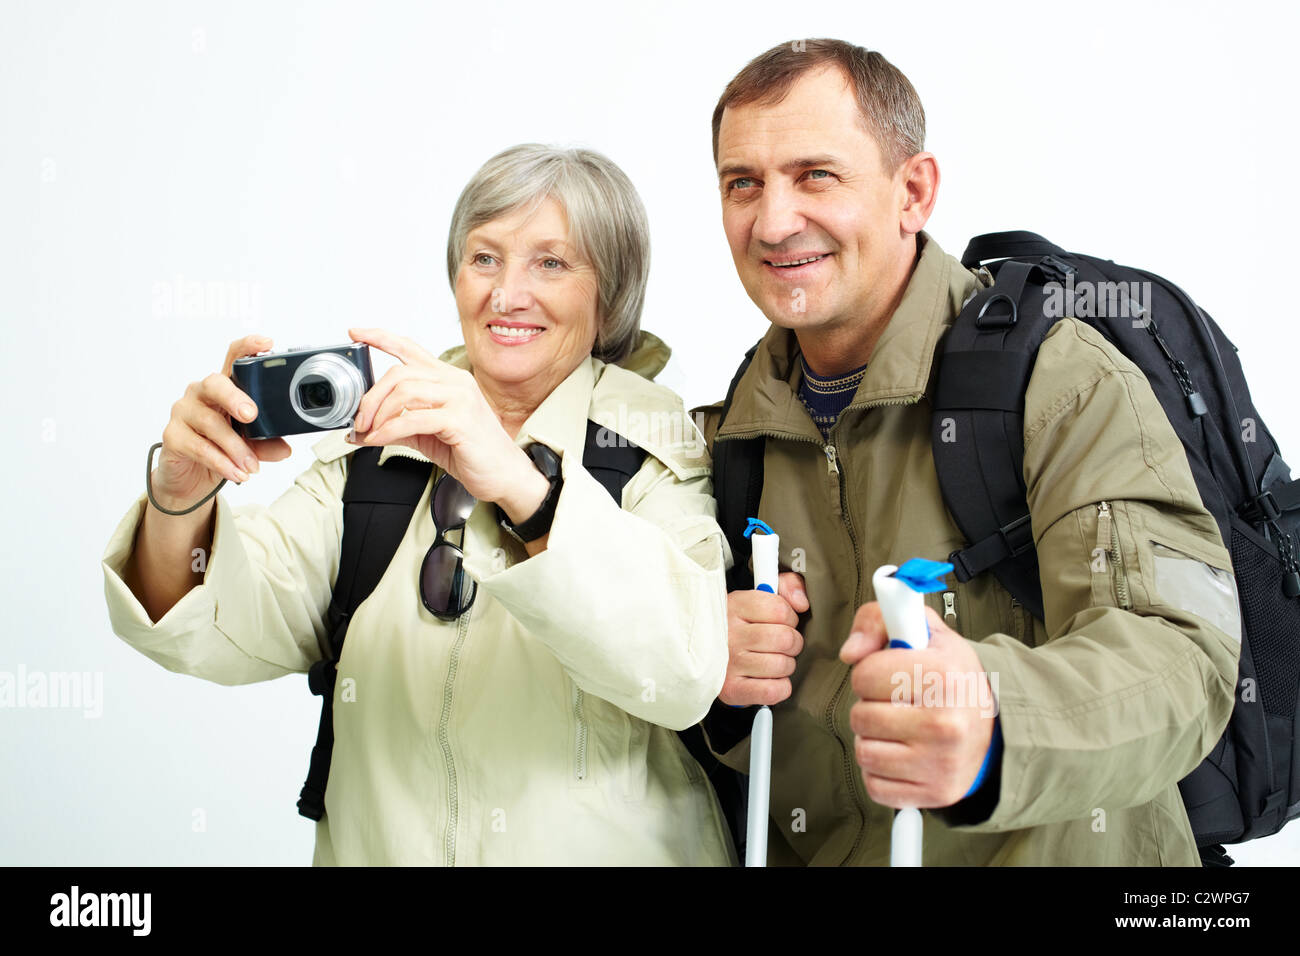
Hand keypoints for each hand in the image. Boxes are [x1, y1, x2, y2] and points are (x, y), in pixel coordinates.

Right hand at [152, 335, 291, 510]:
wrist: (191, 479)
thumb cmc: (221, 450)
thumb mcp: (250, 446)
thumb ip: (266, 443)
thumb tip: (286, 448)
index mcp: (223, 389)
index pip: (233, 359)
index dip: (248, 347)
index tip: (267, 344)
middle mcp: (200, 394)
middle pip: (215, 383)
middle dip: (235, 397)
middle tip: (252, 415)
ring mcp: (183, 412)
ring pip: (210, 422)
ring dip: (236, 447)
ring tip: (252, 466)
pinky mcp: (172, 436)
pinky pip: (199, 446)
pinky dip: (221, 462)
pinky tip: (237, 473)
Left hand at [346, 327, 547, 516]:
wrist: (506, 476)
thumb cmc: (473, 453)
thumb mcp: (427, 435)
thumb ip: (399, 425)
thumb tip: (364, 429)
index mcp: (449, 379)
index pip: (411, 348)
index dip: (381, 337)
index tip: (357, 333)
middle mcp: (456, 382)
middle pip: (400, 373)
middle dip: (371, 397)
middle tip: (359, 420)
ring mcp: (460, 398)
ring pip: (405, 392)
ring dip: (378, 414)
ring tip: (369, 433)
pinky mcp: (460, 420)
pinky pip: (413, 418)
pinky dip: (389, 430)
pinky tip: (379, 440)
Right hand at [717, 571, 808, 706]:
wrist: (704, 655)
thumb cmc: (740, 626)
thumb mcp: (757, 597)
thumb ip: (787, 586)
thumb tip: (802, 602)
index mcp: (734, 606)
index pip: (780, 609)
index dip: (789, 617)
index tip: (780, 621)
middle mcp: (728, 634)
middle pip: (785, 639)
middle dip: (792, 642)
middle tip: (781, 643)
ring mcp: (728, 664)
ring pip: (782, 665)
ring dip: (785, 665)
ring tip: (772, 660)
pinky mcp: (731, 690)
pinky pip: (774, 691)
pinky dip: (780, 687)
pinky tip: (769, 679)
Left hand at [839, 603, 996, 808]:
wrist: (994, 726)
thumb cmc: (951, 674)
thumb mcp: (923, 631)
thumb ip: (877, 621)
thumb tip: (850, 652)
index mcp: (943, 676)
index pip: (864, 675)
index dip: (870, 671)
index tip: (891, 674)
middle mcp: (945, 723)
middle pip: (860, 716)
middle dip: (871, 706)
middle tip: (896, 702)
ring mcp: (941, 763)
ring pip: (864, 752)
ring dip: (873, 739)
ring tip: (898, 727)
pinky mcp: (935, 793)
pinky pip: (874, 785)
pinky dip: (881, 771)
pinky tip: (902, 753)